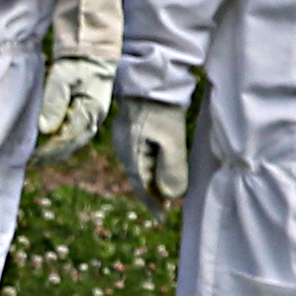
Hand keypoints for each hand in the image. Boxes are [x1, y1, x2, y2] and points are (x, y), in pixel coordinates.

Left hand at [32, 57, 114, 160]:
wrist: (93, 53)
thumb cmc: (76, 63)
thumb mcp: (63, 78)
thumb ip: (54, 102)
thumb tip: (45, 129)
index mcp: (91, 110)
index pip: (69, 138)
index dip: (51, 150)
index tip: (34, 157)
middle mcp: (95, 118)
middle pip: (73, 144)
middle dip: (53, 155)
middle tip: (32, 163)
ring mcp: (93, 118)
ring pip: (74, 142)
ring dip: (57, 152)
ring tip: (38, 159)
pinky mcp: (88, 115)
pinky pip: (75, 134)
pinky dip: (61, 143)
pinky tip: (48, 147)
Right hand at [113, 94, 190, 209]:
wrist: (148, 77)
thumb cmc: (161, 107)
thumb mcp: (172, 139)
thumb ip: (172, 169)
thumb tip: (171, 196)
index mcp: (131, 155)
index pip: (141, 186)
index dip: (153, 203)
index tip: (162, 217)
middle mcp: (123, 149)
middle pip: (137, 179)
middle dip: (151, 194)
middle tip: (165, 208)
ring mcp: (124, 138)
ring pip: (138, 167)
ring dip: (150, 180)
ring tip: (163, 190)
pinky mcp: (130, 129)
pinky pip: (138, 155)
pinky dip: (148, 165)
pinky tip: (156, 165)